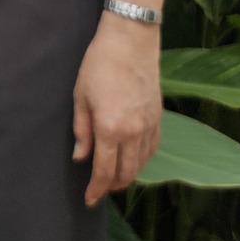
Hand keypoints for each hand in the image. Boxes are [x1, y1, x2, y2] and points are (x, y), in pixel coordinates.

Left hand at [71, 14, 162, 205]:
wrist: (131, 41)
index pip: (104, 171)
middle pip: (126, 173)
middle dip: (113, 186)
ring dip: (128, 175)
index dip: (96, 189)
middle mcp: (133, 132)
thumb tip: (81, 156)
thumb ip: (82, 130)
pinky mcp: (158, 116)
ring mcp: (149, 125)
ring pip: (141, 163)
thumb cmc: (100, 64)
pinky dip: (142, 160)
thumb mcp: (81, 96)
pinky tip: (134, 159)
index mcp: (110, 129)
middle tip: (100, 190)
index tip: (90, 199)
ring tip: (115, 178)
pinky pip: (152, 148)